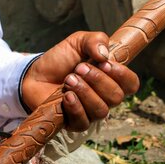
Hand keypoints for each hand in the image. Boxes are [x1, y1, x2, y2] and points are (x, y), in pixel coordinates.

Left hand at [21, 31, 139, 131]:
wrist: (34, 74)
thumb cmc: (59, 60)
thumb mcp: (78, 42)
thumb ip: (95, 40)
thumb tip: (105, 55)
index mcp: (110, 79)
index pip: (131, 84)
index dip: (122, 75)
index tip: (104, 64)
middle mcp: (104, 98)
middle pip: (116, 97)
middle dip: (98, 80)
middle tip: (78, 68)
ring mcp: (89, 112)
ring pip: (101, 110)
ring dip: (85, 92)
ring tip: (68, 79)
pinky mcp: (73, 123)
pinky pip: (83, 122)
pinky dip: (76, 108)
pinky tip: (66, 96)